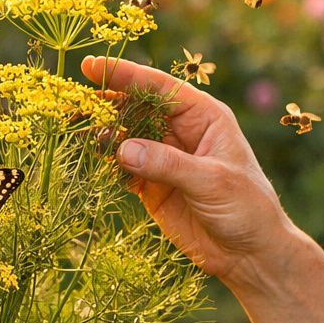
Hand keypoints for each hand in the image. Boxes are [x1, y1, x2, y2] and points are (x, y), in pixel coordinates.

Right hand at [81, 55, 295, 290]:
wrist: (250, 255)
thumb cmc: (246, 208)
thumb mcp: (211, 181)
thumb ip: (167, 164)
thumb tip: (122, 149)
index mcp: (204, 117)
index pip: (160, 88)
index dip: (127, 74)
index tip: (92, 67)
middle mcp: (182, 132)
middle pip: (137, 107)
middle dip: (107, 101)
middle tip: (73, 100)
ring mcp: (165, 158)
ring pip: (126, 136)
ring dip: (102, 132)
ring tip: (77, 129)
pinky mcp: (152, 185)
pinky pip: (123, 167)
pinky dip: (106, 163)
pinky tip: (91, 159)